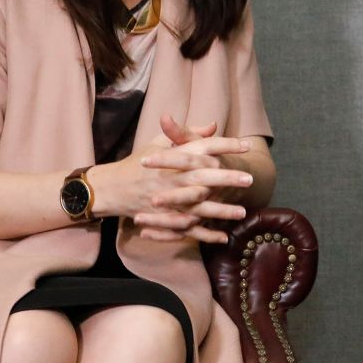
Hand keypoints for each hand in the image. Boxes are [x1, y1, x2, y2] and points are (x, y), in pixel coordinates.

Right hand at [86, 121, 252, 243]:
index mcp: (173, 157)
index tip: (245, 145)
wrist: (112, 188)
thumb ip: (187, 135)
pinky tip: (223, 237)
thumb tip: (212, 125)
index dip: (225, 145)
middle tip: (249, 179)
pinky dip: (205, 234)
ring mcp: (168, 199)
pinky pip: (187, 227)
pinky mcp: (165, 217)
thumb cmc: (138, 163)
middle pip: (203, 177)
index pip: (202, 148)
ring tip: (242, 212)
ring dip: (220, 210)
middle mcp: (172, 177)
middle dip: (227, 178)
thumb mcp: (158, 143)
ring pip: (198, 206)